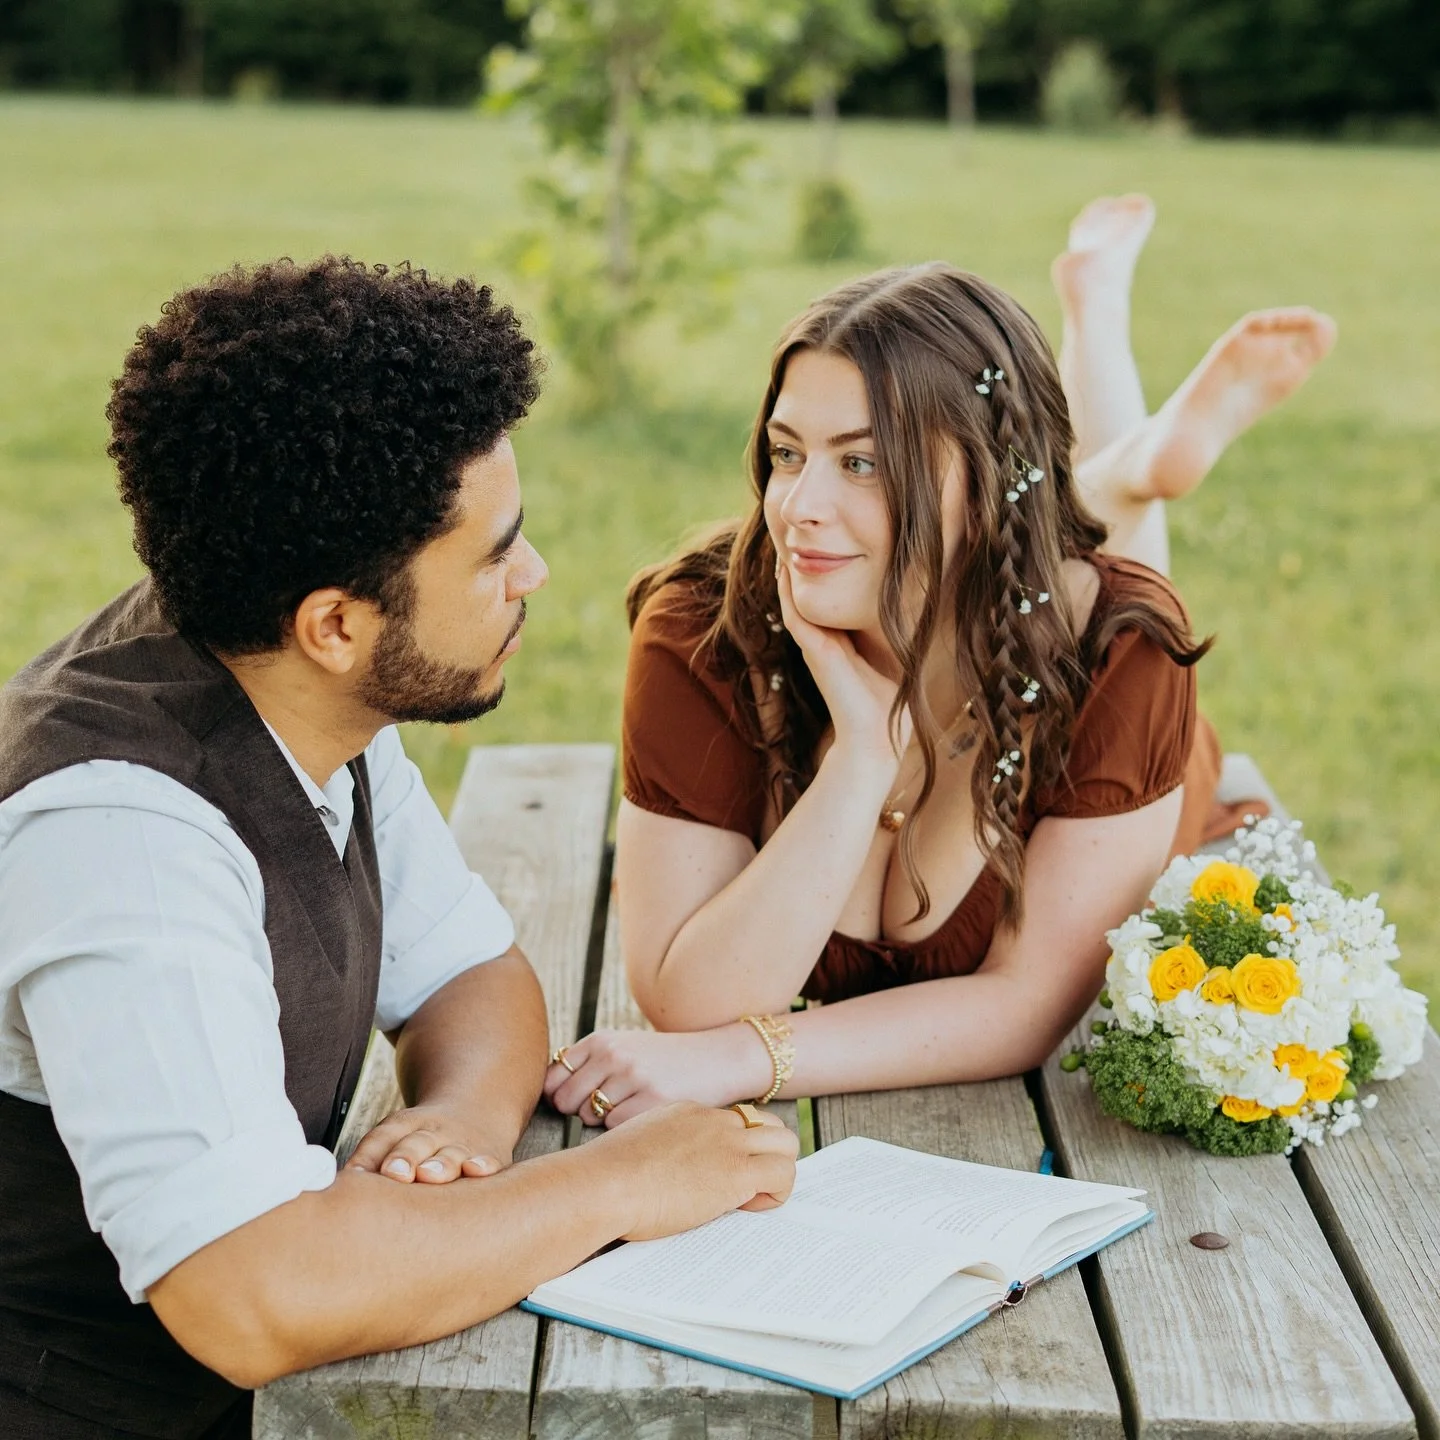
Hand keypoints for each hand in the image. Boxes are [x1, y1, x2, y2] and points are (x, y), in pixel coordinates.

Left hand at [345, 1105, 513, 1183]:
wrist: (477, 1109)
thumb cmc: (420, 1141)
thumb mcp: (394, 1138)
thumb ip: (368, 1161)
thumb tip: (329, 1192)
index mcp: (403, 1127)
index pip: (382, 1139)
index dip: (370, 1155)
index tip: (355, 1175)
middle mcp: (432, 1133)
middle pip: (415, 1144)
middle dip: (405, 1158)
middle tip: (394, 1173)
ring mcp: (462, 1145)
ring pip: (450, 1154)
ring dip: (441, 1164)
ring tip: (432, 1174)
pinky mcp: (489, 1158)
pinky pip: (487, 1161)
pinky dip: (484, 1165)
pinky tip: (480, 1171)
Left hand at [545, 1026, 771, 1127]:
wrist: (718, 1058)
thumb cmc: (666, 1059)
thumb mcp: (625, 1047)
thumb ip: (589, 1064)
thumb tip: (547, 1094)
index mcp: (602, 1040)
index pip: (553, 1078)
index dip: (559, 1096)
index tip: (575, 1103)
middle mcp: (613, 1055)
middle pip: (566, 1101)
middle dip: (579, 1111)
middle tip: (608, 1108)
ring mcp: (633, 1077)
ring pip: (590, 1116)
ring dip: (604, 1120)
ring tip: (631, 1107)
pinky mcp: (652, 1100)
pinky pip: (617, 1127)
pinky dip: (626, 1128)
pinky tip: (646, 1114)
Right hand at [592, 1101, 799, 1240]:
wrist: (604, 1184)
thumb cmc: (605, 1178)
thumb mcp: (635, 1150)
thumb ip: (658, 1153)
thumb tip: (661, 1175)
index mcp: (687, 1112)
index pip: (733, 1121)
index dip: (734, 1149)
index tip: (717, 1174)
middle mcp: (713, 1120)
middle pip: (767, 1122)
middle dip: (765, 1152)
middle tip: (745, 1185)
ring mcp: (728, 1142)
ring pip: (786, 1142)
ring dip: (777, 1171)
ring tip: (752, 1198)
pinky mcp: (737, 1171)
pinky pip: (783, 1174)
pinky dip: (776, 1193)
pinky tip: (747, 1208)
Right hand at [775, 563, 911, 772]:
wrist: (878, 734)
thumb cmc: (890, 698)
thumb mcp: (894, 652)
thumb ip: (893, 629)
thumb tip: (922, 600)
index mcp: (838, 640)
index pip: (823, 599)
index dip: (818, 572)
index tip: (822, 544)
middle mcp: (822, 640)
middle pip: (803, 596)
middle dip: (799, 567)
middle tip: (793, 535)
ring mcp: (814, 645)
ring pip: (792, 602)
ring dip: (786, 575)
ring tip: (784, 544)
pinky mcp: (814, 651)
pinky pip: (794, 616)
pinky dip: (787, 594)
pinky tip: (785, 571)